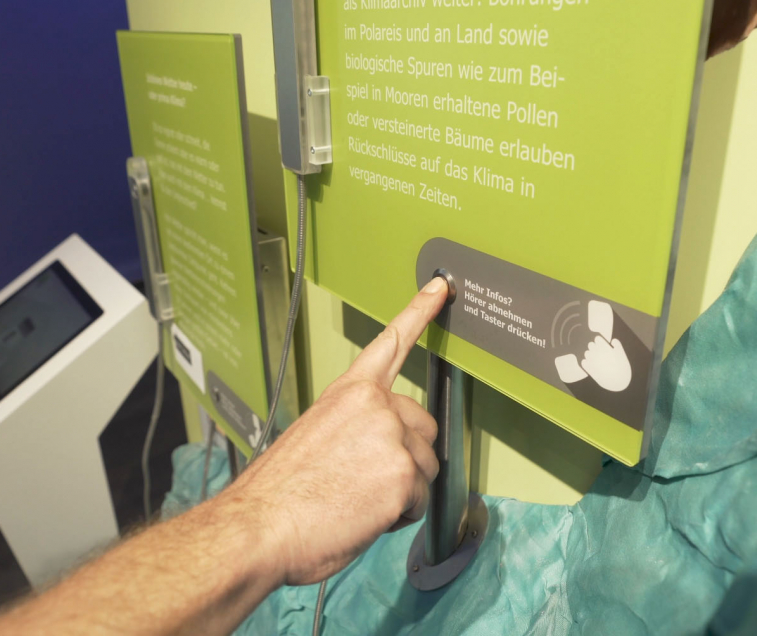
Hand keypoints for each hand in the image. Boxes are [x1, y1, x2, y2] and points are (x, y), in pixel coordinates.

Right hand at [223, 278, 447, 586]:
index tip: (440, 288)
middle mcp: (373, 405)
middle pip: (424, 426)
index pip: (391, 342)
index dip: (420, 312)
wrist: (259, 526)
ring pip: (426, 465)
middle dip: (408, 455)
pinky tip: (364, 514)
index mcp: (348, 392)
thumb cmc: (279, 493)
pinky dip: (400, 514)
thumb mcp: (314, 438)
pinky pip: (421, 498)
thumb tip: (371, 449)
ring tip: (358, 500)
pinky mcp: (402, 470)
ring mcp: (390, 435)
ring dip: (403, 489)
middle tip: (369, 479)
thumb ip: (352, 427)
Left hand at [580, 335, 631, 392]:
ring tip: (594, 358)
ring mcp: (593, 361)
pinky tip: (591, 364)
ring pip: (586, 353)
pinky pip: (583, 363)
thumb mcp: (622, 355)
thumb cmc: (622, 368)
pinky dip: (586, 363)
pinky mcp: (590, 369)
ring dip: (590, 355)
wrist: (619, 382)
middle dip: (594, 347)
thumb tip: (613, 340)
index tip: (601, 344)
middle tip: (598, 351)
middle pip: (590, 345)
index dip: (599, 341)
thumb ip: (618, 345)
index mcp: (605, 348)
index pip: (597, 339)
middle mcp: (597, 353)